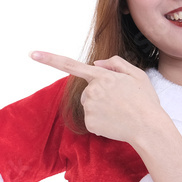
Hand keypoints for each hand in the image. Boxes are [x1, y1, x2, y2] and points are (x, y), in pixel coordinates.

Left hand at [30, 51, 164, 143]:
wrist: (149, 128)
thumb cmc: (145, 101)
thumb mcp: (136, 74)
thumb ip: (115, 64)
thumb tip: (95, 64)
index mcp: (102, 76)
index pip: (71, 64)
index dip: (50, 59)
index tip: (32, 53)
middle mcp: (92, 90)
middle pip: (88, 91)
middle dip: (100, 95)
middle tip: (122, 102)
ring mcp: (89, 107)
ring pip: (90, 106)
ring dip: (102, 108)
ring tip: (120, 112)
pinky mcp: (89, 123)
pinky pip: (92, 120)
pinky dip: (102, 122)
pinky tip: (115, 122)